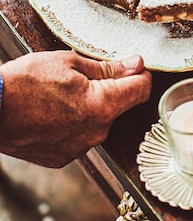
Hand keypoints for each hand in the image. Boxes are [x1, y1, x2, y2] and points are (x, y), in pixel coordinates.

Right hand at [0, 51, 151, 166]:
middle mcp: (97, 132)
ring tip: (57, 97)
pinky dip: (70, 125)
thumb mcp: (68, 62)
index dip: (140, 74)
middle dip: (107, 90)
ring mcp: (80, 148)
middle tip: (78, 78)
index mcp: (103, 106)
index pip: (142, 90)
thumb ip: (107, 67)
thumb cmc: (22, 84)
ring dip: (87, 108)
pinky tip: (49, 113)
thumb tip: (135, 65)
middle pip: (118, 107)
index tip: (133, 67)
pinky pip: (78, 137)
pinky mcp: (62, 158)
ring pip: (97, 122)